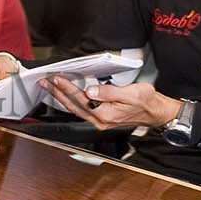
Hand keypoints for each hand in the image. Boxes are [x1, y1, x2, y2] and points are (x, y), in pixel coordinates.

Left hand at [43, 76, 175, 130]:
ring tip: (50, 88)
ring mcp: (100, 121)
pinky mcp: (101, 118)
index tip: (57, 79)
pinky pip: (81, 110)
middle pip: (73, 107)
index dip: (67, 88)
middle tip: (44, 83)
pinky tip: (66, 96)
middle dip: (57, 94)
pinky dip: (71, 101)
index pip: (81, 100)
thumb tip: (90, 90)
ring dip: (61, 98)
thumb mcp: (130, 93)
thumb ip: (108, 92)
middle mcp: (100, 120)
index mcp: (105, 114)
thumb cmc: (147, 102)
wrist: (156, 113)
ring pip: (75, 109)